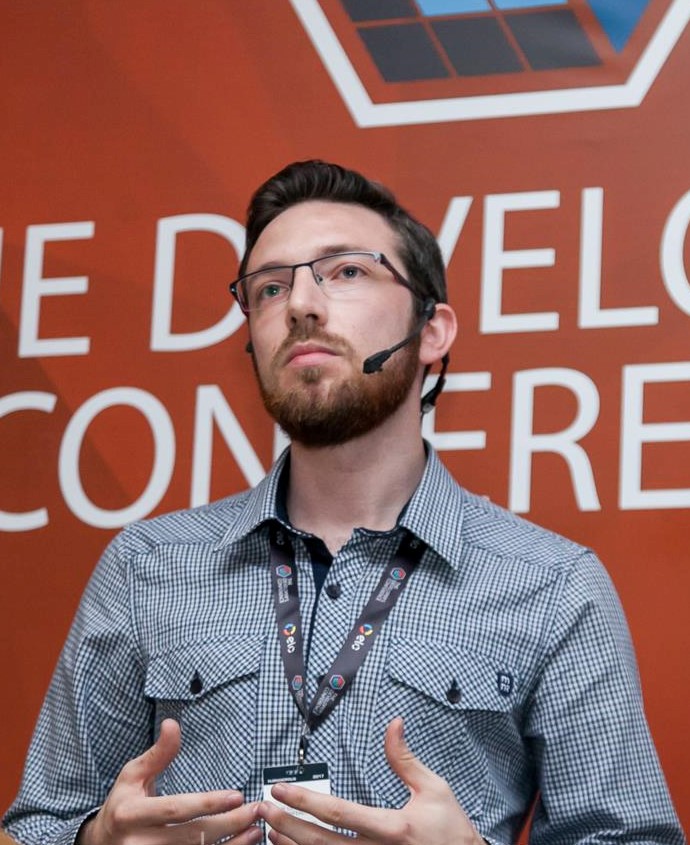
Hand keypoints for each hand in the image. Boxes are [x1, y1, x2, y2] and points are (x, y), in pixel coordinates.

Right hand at [79, 718, 260, 844]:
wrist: (101, 844)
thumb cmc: (122, 806)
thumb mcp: (132, 776)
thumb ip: (157, 754)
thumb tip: (173, 725)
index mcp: (131, 815)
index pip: (175, 810)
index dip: (207, 803)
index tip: (236, 796)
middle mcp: (139, 843)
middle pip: (192, 837)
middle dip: (228, 824)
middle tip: (256, 810)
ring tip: (256, 831)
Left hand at [258, 717, 483, 844]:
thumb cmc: (451, 831)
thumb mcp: (433, 789)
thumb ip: (405, 759)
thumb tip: (393, 724)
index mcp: (392, 828)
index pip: (339, 813)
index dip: (306, 800)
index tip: (280, 789)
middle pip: (320, 843)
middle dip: (287, 825)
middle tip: (263, 809)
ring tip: (269, 831)